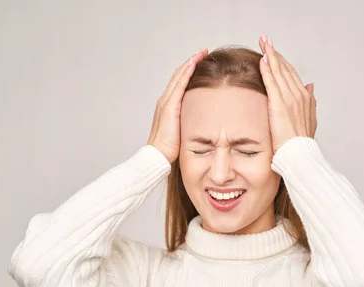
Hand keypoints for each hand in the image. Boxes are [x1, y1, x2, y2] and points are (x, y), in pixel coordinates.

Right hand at [147, 48, 208, 162]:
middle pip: (179, 75)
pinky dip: (186, 72)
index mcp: (168, 106)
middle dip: (191, 62)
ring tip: (201, 53)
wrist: (158, 156)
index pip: (179, 83)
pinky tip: (194, 64)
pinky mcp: (169, 106)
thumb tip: (205, 123)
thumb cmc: (170, 149)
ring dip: (190, 63)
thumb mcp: (183, 131)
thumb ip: (191, 123)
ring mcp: (166, 102)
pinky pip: (179, 85)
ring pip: (179, 76)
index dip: (189, 71)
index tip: (201, 62)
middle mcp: (165, 100)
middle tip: (203, 52)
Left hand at [258, 34, 316, 152]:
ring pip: (279, 71)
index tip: (274, 51)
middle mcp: (299, 94)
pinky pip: (272, 82)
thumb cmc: (301, 142)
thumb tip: (311, 86)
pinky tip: (263, 59)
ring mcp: (290, 98)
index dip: (283, 61)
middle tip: (265, 39)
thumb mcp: (310, 118)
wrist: (300, 153)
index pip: (292, 74)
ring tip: (263, 42)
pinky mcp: (280, 104)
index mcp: (305, 97)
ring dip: (271, 55)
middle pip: (285, 68)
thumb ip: (310, 100)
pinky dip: (268, 69)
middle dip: (275, 52)